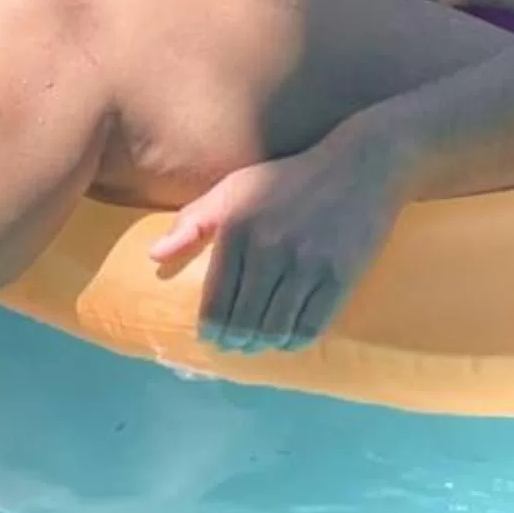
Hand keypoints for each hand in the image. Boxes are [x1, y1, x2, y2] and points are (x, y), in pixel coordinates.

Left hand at [151, 128, 406, 355]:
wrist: (358, 166)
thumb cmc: (288, 178)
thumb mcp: (235, 187)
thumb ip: (193, 221)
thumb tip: (154, 257)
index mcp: (238, 226)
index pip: (216, 298)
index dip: (210, 327)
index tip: (209, 338)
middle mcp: (268, 248)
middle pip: (244, 319)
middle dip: (234, 341)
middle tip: (232, 346)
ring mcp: (306, 265)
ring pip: (275, 328)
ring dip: (262, 345)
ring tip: (256, 344)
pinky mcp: (338, 277)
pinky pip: (310, 326)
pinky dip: (294, 341)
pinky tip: (286, 339)